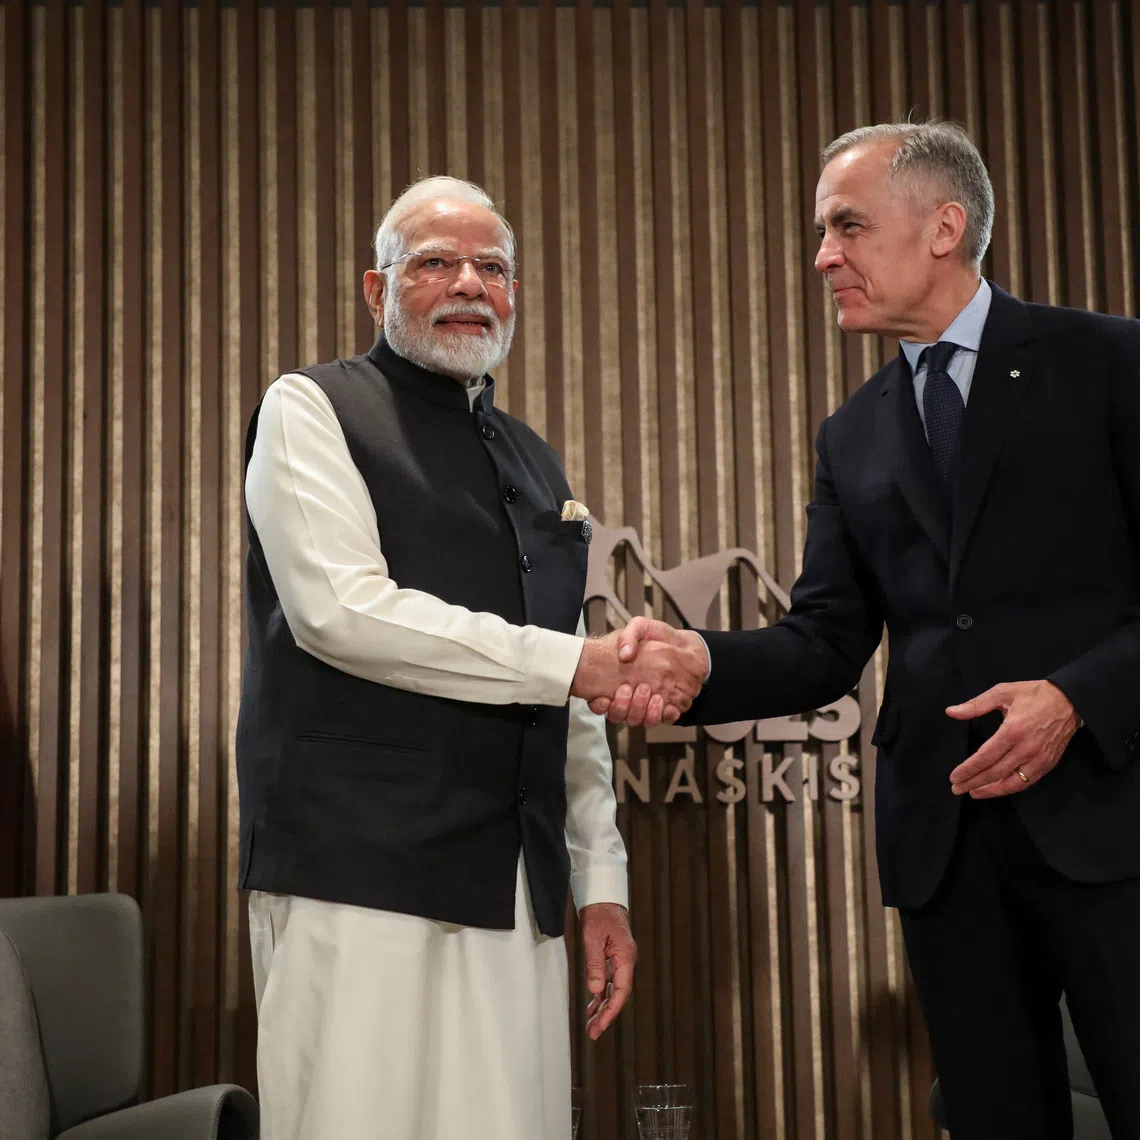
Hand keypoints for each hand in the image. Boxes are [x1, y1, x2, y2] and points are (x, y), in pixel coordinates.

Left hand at [579, 902, 636, 1039]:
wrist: (603, 896)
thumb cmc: (599, 914)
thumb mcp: (592, 937)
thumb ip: (594, 964)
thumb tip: (594, 990)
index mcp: (625, 957)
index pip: (621, 990)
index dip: (611, 1011)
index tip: (600, 1026)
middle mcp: (626, 961)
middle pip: (618, 994)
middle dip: (607, 1015)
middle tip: (593, 1034)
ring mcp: (620, 960)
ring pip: (613, 990)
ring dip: (603, 1008)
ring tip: (591, 1026)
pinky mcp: (613, 958)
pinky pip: (609, 981)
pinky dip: (601, 994)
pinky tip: (593, 1006)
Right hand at [585, 618, 708, 726]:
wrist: (686, 645)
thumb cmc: (659, 637)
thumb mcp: (641, 627)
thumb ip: (628, 636)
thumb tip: (624, 655)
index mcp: (617, 680)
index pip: (599, 702)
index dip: (599, 705)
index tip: (604, 697)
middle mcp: (629, 697)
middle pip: (617, 715)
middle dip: (622, 707)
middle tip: (631, 688)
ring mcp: (646, 705)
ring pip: (637, 720)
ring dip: (641, 711)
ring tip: (653, 696)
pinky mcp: (665, 709)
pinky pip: (661, 720)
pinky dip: (662, 715)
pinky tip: (666, 705)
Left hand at [947, 680, 1080, 797]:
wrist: (1070, 700)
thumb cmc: (1034, 694)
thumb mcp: (1002, 692)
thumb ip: (975, 705)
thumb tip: (950, 712)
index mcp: (1012, 731)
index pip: (985, 757)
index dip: (968, 769)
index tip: (954, 777)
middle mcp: (1026, 749)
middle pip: (995, 773)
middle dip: (973, 783)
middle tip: (957, 789)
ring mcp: (1039, 759)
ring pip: (1012, 782)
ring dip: (991, 791)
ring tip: (974, 793)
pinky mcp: (1048, 763)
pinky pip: (1027, 781)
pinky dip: (1010, 788)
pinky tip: (998, 789)